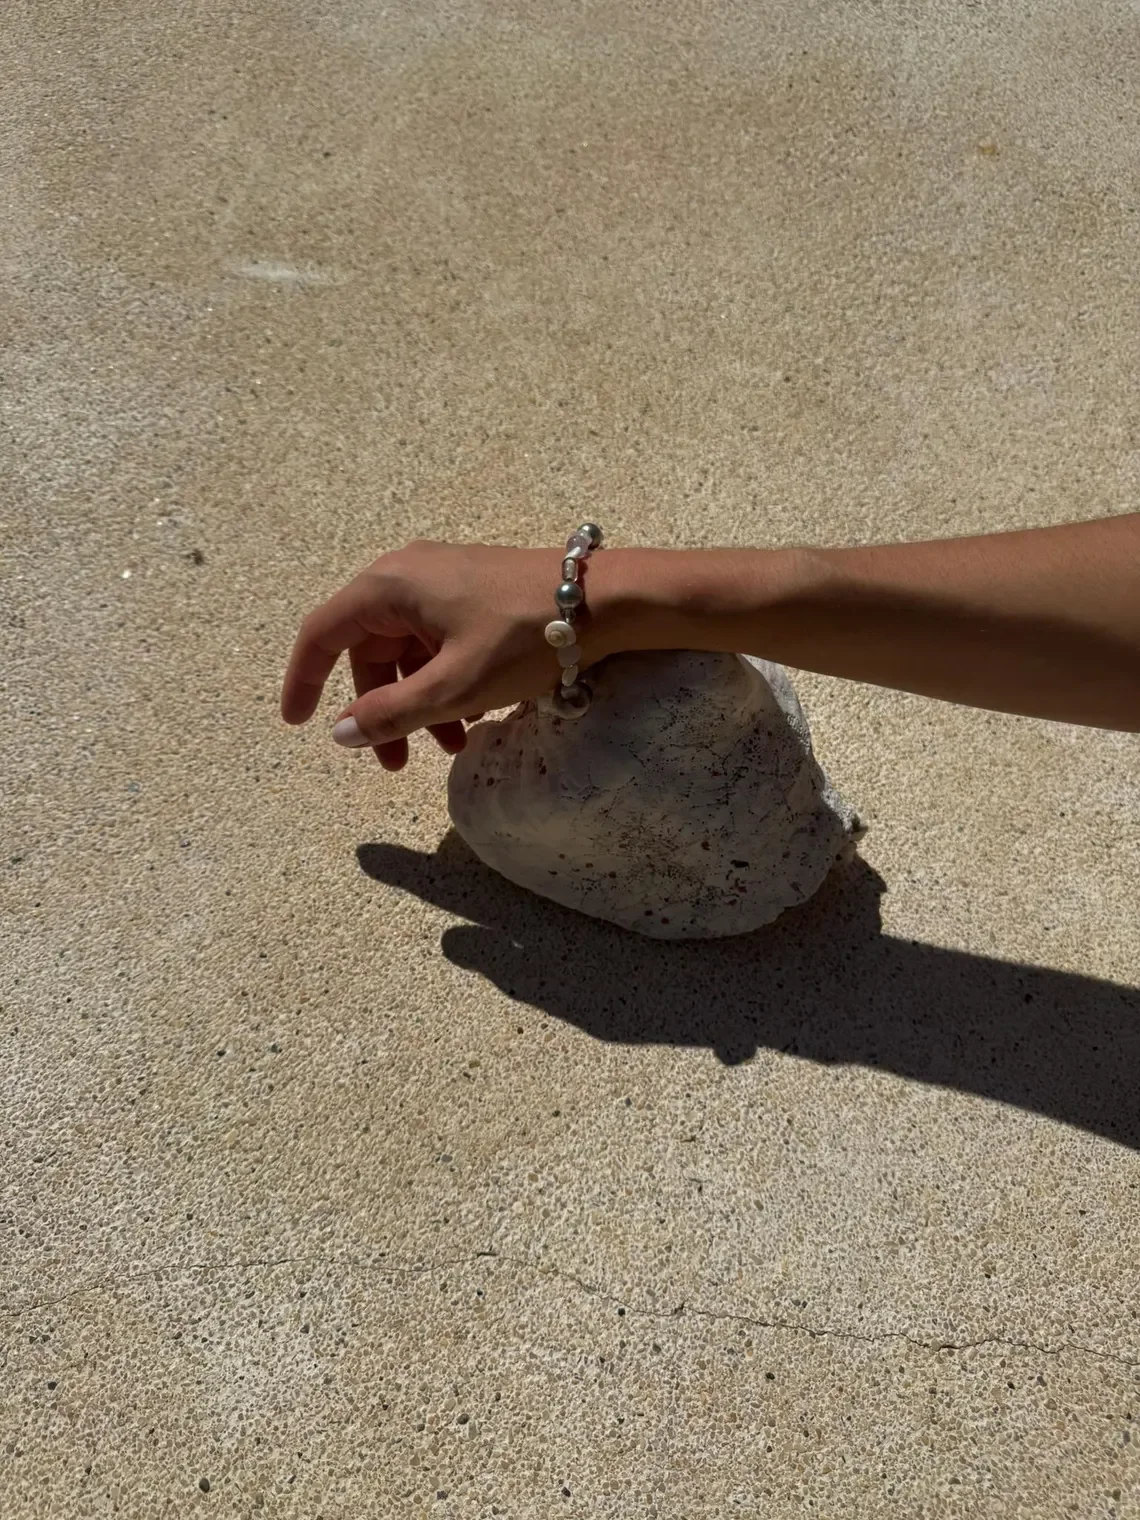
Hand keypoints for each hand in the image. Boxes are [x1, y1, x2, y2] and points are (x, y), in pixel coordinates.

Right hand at [281, 541, 593, 769]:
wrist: (605, 600)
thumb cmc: (525, 637)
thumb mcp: (454, 686)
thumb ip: (391, 714)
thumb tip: (341, 733)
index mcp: (388, 587)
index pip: (322, 634)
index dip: (304, 681)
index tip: (297, 724)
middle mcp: (406, 575)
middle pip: (368, 650)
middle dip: (381, 710)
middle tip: (399, 765)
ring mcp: (441, 580)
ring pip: (407, 652)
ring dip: (418, 704)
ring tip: (450, 748)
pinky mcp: (471, 591)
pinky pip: (437, 642)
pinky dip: (444, 683)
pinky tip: (473, 717)